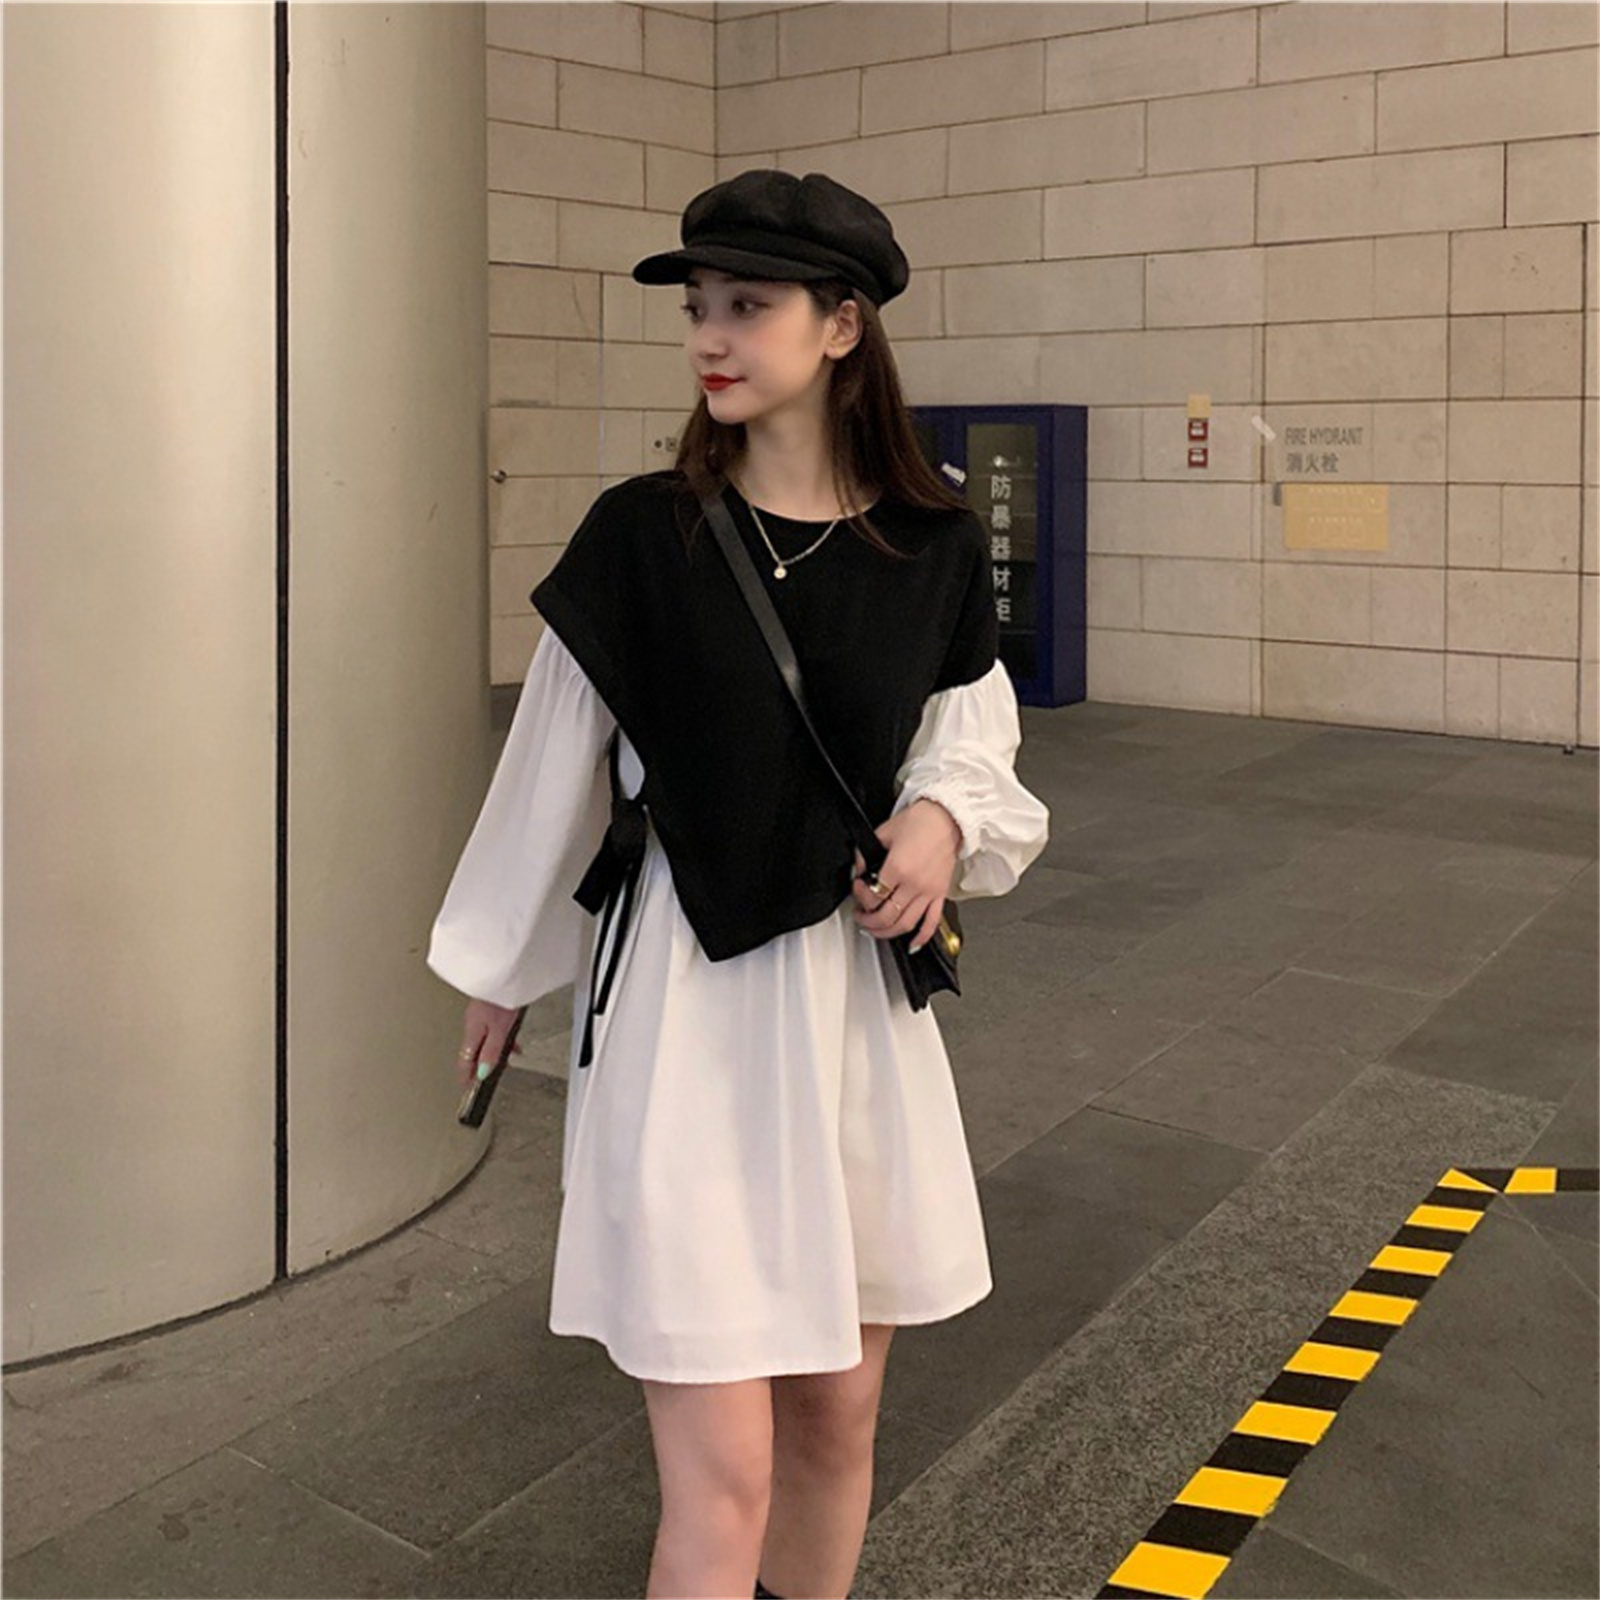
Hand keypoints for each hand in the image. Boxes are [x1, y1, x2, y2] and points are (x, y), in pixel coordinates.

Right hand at [456, 998, 524, 1088]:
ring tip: (508, 1055)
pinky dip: (498, 1037)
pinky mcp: (485, 1007)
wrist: (505, 973)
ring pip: (482, 1039)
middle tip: (486, 1077)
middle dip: (480, 1064)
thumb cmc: (501, 998)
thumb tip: (482, 1072)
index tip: (465, 1087)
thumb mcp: (499, 1030)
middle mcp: (471, 1024)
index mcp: (472, 1032)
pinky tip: (511, 1037)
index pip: (464, 1060)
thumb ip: (491, 1051)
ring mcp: (478, 1015)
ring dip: (492, 1050)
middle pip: (473, 1051)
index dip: (465, 1075)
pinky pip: (489, 1029)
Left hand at [850, 798, 961, 952]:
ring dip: (887, 933)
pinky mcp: (940, 894)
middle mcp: (914, 884)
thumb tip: (858, 867)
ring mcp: (929, 892)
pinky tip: (912, 944)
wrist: (947, 818)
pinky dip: (921, 937)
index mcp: (898, 868)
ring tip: (876, 930)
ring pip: (906, 925)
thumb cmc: (920, 821)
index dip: (860, 896)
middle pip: (886, 917)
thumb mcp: (884, 831)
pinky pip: (932, 923)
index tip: (858, 887)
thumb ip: (866, 853)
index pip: (873, 897)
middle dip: (868, 921)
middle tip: (861, 917)